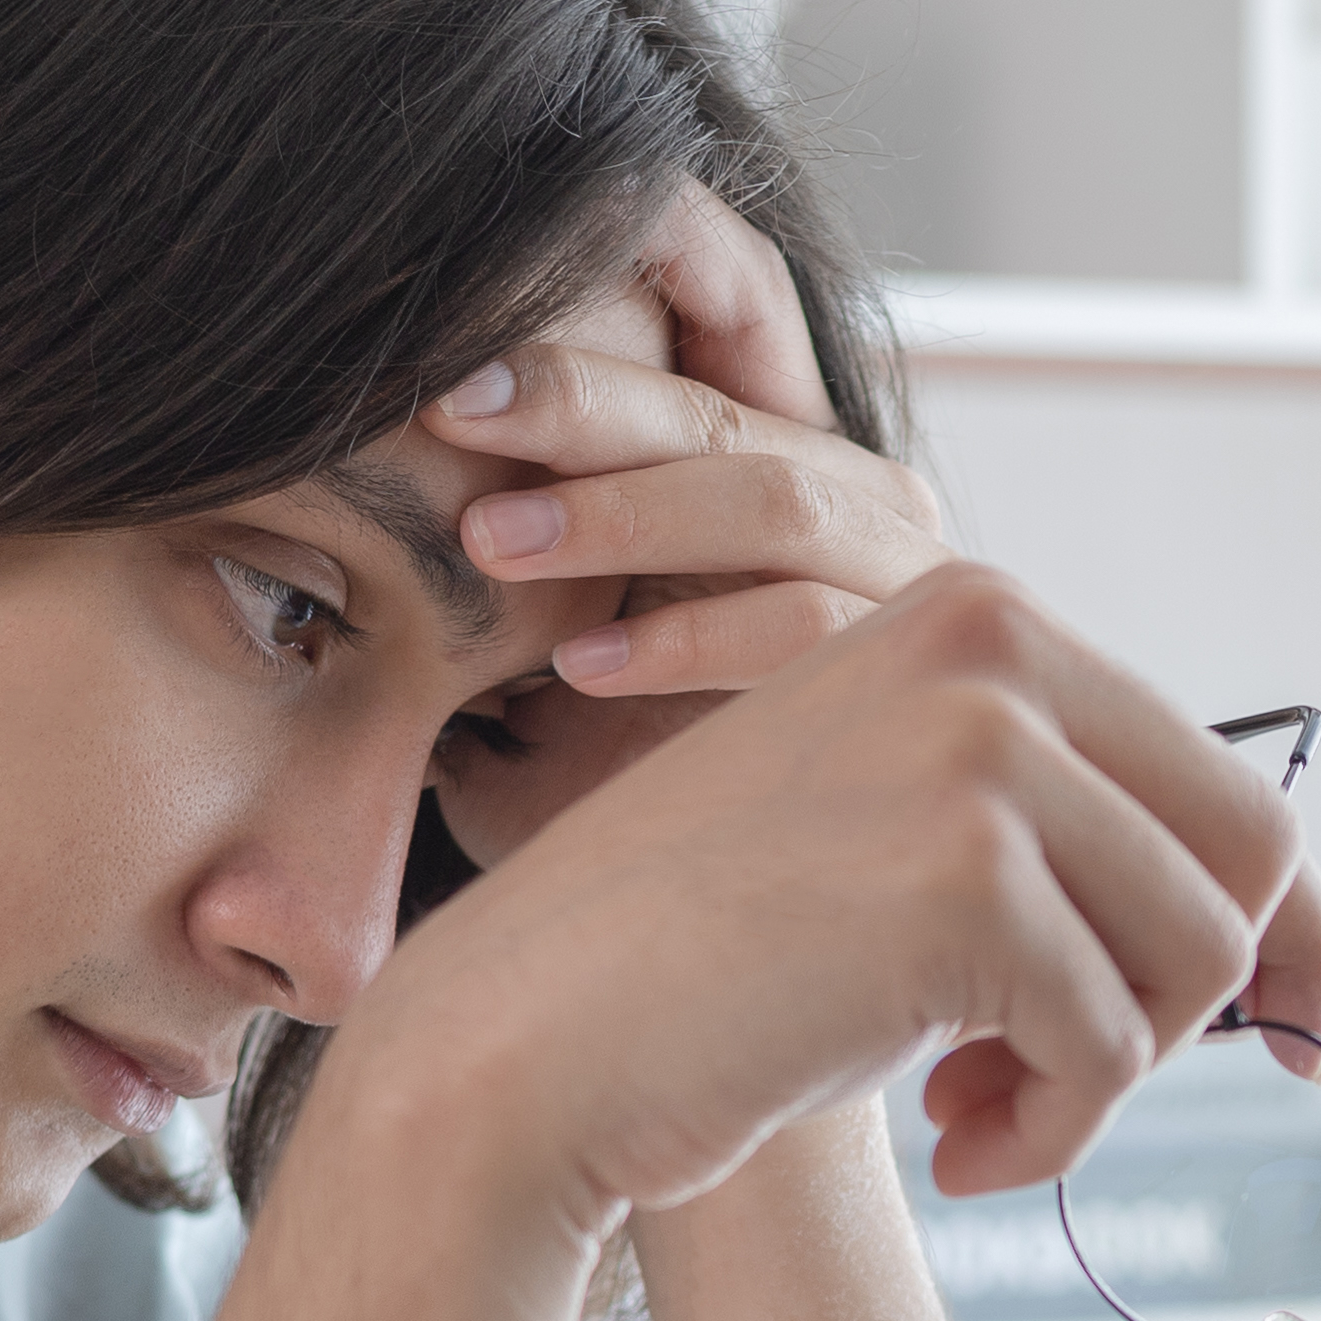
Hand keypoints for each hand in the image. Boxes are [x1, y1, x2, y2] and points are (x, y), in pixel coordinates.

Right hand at [328, 562, 1320, 1247]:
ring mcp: (983, 749)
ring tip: (978, 1117)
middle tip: (1053, 1090)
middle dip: (1186, 1009)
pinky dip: (1049, 1133)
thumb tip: (1288, 934)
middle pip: (1250, 860)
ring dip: (1102, 1081)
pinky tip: (949, 1151)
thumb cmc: (708, 973)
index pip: (1230, 786)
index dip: (1289, 936)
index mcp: (983, 619)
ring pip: (1199, 959)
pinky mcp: (969, 874)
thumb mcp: (909, 854)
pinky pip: (1112, 1046)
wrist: (523, 1045)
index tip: (1297, 1040)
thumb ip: (1066, 847)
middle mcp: (995, 647)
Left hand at [419, 182, 957, 861]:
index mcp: (786, 466)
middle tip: (451, 412)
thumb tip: (396, 467)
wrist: (746, 951)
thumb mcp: (576, 649)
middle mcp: (869, 505)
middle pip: (721, 422)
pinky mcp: (925, 671)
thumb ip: (534, 560)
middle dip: (581, 409)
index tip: (441, 381)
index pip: (677, 387)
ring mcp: (911, 580)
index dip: (567, 370)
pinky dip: (691, 638)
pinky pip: (810, 624)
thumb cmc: (643, 794)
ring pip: (775, 504)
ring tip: (489, 543)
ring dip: (625, 514)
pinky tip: (584, 663)